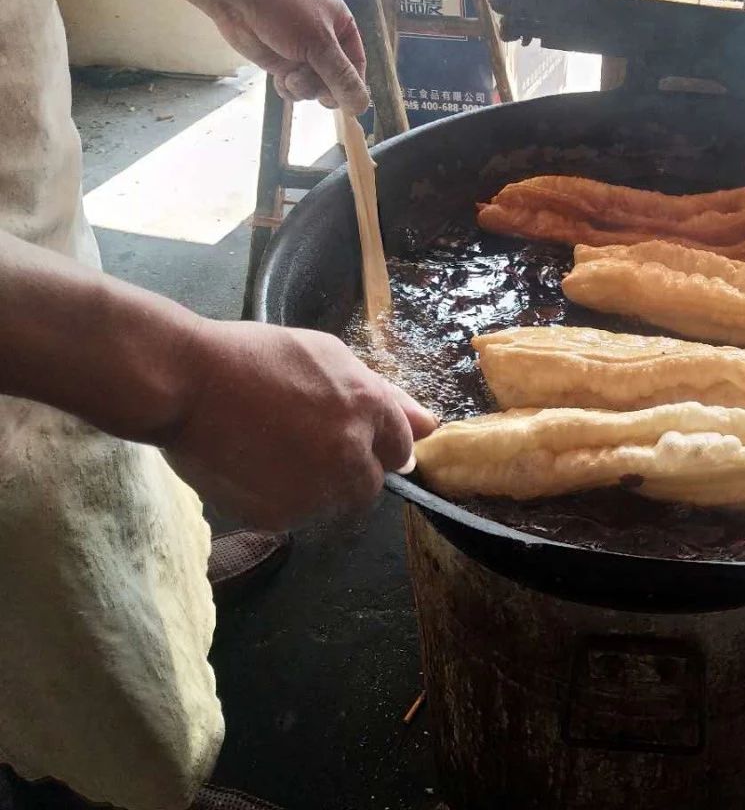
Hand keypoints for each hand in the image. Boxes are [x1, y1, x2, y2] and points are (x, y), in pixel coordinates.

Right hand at [158, 319, 436, 530]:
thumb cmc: (255, 357)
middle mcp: (351, 455)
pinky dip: (277, 498)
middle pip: (370, 484)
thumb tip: (430, 425)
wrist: (186, 384)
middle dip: (347, 470)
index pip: (400, 447)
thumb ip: (383, 394)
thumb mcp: (328, 356)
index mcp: (369, 410)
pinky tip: (250, 466)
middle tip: (302, 445)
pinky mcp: (278, 517)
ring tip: (269, 450)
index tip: (349, 438)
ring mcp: (314, 490)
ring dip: (312, 486)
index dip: (375, 443)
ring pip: (331, 503)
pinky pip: (291, 516)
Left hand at [210, 0, 369, 112]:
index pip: (357, 65)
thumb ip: (342, 77)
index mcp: (342, 26)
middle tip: (313, 84)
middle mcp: (325, 41)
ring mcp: (303, 53)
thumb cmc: (282, 9)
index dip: (352, 86)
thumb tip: (362, 106)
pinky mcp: (283, 62)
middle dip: (323, 86)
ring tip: (290, 75)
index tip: (347, 103)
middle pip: (337, 81)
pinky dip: (288, 88)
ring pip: (315, 87)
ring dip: (304, 87)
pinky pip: (296, 88)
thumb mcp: (318, 43)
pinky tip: (279, 78)